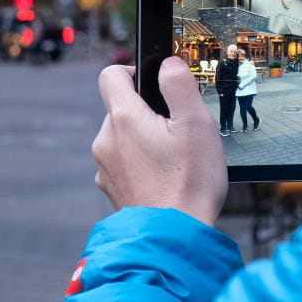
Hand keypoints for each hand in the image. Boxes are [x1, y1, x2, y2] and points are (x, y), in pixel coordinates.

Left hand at [92, 57, 227, 225]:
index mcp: (124, 118)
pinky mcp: (112, 189)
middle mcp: (106, 141)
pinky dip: (140, 164)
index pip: (110, 75)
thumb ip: (179, 84)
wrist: (174, 238)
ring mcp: (105, 168)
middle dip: (147, 112)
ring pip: (123, 138)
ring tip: (174, 158)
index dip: (132, 70)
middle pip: (121, 109)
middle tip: (177, 129)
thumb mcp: (196, 123)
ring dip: (144, 140)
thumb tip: (168, 63)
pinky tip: (164, 178)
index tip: (154, 82)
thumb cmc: (189, 183)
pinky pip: (123, 164)